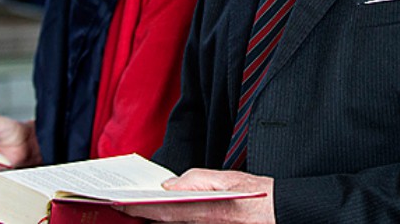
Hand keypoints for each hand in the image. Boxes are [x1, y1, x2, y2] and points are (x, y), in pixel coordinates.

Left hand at [120, 169, 274, 223]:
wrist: (280, 213)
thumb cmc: (259, 197)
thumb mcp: (231, 179)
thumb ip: (199, 179)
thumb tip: (170, 184)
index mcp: (205, 211)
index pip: (162, 211)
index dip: (137, 208)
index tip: (119, 203)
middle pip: (163, 221)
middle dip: (142, 213)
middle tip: (122, 204)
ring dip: (155, 217)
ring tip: (139, 207)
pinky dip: (170, 220)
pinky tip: (163, 213)